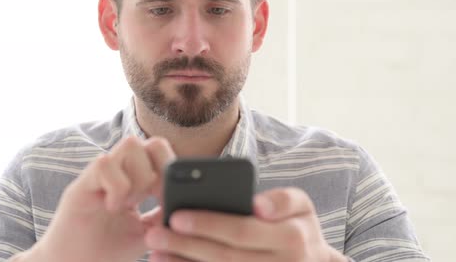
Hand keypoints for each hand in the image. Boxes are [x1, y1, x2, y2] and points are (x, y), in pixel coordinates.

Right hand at [22, 136, 174, 261]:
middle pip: (150, 141)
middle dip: (161, 167)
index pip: (162, 152)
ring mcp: (100, 175)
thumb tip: (187, 202)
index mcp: (137, 177)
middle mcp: (119, 170)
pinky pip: (104, 164)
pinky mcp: (80, 185)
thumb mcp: (147, 232)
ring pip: (130, 144)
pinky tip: (112, 208)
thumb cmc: (108, 247)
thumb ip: (164, 214)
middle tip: (155, 198)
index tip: (171, 199)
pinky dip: (117, 188)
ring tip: (131, 204)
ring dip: (139, 177)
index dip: (172, 169)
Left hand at [145, 187, 346, 261]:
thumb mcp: (301, 205)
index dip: (209, 224)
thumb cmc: (296, 226)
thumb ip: (283, 199)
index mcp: (292, 238)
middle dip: (186, 245)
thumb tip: (257, 204)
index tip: (177, 216)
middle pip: (225, 256)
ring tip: (155, 254)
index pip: (242, 230)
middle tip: (154, 234)